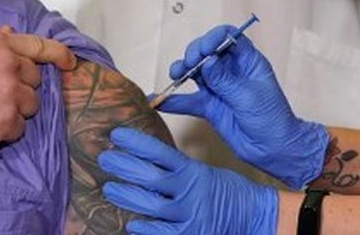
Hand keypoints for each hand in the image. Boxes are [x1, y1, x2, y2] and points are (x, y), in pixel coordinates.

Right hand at [0, 29, 76, 152]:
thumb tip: (10, 33)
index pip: (40, 46)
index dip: (59, 54)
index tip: (70, 62)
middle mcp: (10, 66)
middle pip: (35, 80)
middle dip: (21, 87)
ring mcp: (11, 95)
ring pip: (32, 105)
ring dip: (16, 110)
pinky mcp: (8, 121)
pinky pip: (20, 128)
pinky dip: (6, 130)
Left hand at [99, 128, 277, 234]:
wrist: (255, 216)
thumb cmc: (225, 193)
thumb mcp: (202, 172)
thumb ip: (175, 169)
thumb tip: (142, 162)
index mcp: (192, 171)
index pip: (159, 152)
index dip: (136, 143)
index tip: (116, 135)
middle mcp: (189, 191)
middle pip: (150, 177)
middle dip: (124, 167)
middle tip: (104, 159)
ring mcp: (190, 215)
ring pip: (151, 205)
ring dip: (127, 196)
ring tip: (109, 188)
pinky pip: (162, 234)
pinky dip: (145, 229)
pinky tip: (132, 224)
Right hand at [157, 25, 328, 188]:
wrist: (274, 151)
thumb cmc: (272, 119)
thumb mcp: (248, 97)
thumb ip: (225, 80)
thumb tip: (207, 61)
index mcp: (247, 61)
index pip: (228, 37)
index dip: (213, 38)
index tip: (203, 50)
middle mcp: (230, 70)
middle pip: (206, 51)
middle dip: (194, 54)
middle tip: (189, 65)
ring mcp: (218, 87)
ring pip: (194, 72)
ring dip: (181, 71)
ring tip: (175, 76)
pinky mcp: (209, 106)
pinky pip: (188, 100)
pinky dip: (173, 100)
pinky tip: (158, 101)